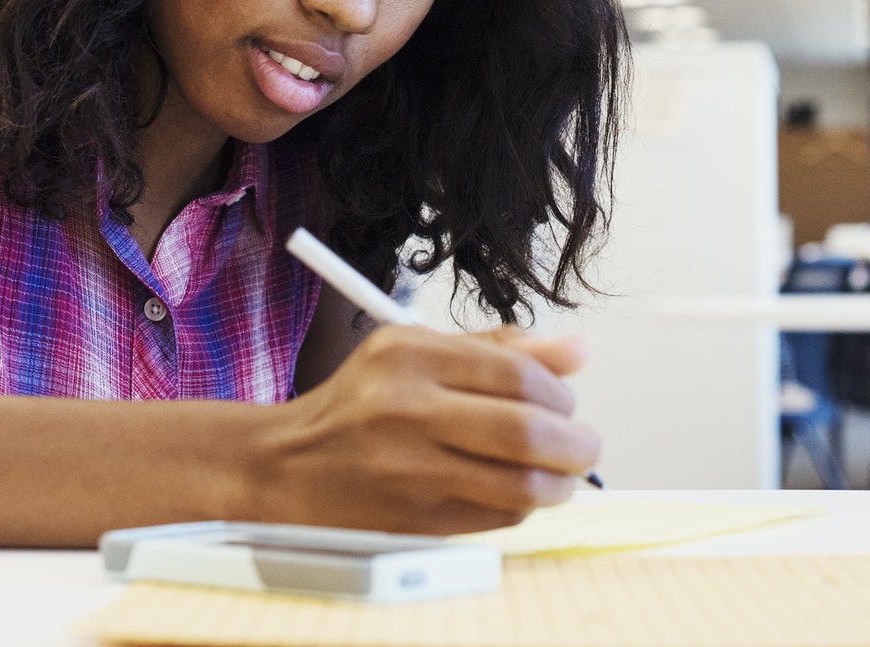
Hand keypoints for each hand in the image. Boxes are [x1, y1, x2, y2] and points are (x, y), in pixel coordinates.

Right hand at [247, 325, 599, 534]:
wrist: (288, 465)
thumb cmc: (360, 404)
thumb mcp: (417, 351)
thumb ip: (497, 349)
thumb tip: (577, 351)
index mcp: (410, 354)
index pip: (520, 374)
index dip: (561, 394)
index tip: (566, 403)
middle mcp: (407, 409)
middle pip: (528, 431)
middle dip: (575, 444)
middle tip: (582, 445)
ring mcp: (410, 469)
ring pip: (521, 485)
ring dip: (558, 484)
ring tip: (559, 475)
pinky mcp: (414, 519)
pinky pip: (497, 518)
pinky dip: (522, 507)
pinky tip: (516, 493)